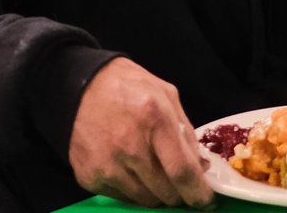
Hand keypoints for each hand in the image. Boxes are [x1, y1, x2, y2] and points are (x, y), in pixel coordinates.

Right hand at [68, 58, 213, 207]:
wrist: (81, 87)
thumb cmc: (128, 87)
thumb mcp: (166, 95)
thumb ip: (186, 132)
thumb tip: (200, 168)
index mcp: (154, 118)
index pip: (182, 171)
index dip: (198, 192)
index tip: (205, 199)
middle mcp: (129, 145)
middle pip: (166, 192)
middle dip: (179, 192)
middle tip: (178, 180)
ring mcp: (107, 164)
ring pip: (146, 200)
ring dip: (156, 191)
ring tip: (152, 168)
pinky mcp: (90, 176)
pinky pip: (123, 198)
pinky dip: (134, 190)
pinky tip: (130, 168)